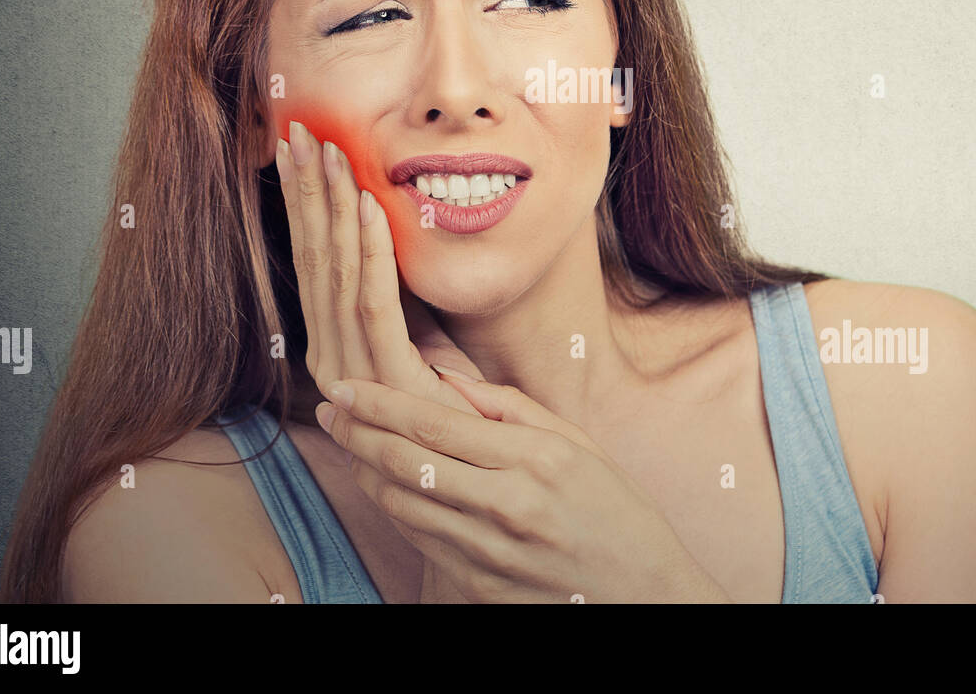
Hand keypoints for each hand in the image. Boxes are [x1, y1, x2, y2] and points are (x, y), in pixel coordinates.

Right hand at [277, 120, 482, 410]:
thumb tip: (381, 230)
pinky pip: (374, 302)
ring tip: (329, 152)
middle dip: (305, 191)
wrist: (474, 465)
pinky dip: (370, 250)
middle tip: (299, 130)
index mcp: (330, 344)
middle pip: (313, 257)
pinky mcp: (386, 379)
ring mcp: (350, 371)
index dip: (301, 202)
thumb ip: (394, 291)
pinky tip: (366, 205)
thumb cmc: (452, 398)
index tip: (297, 147)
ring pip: (336, 272)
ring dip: (330, 206)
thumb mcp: (418, 332)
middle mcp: (327, 356)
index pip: (310, 259)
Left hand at [317, 373, 733, 603]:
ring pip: (401, 504)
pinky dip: (391, 507)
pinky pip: (417, 540)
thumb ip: (511, 408)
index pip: (434, 425)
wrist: (645, 596)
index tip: (346, 386)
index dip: (379, 404)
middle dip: (357, 431)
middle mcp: (507, 506)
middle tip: (329, 407)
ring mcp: (488, 553)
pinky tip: (380, 483)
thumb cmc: (618, 511)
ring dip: (364, 469)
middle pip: (405, 463)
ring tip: (349, 439)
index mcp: (535, 461)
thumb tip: (447, 380)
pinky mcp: (478, 586)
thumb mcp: (578, 444)